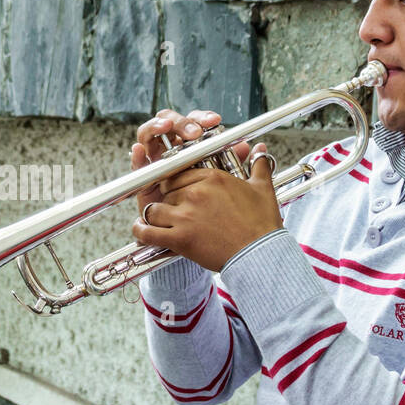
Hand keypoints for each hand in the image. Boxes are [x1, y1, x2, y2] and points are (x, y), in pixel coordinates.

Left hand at [130, 108, 282, 271]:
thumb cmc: (262, 224)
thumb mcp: (262, 189)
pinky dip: (141, 231)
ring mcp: (186, 215)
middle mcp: (195, 192)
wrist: (260, 254)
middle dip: (168, 200)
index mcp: (212, 177)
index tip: (178, 192)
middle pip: (166, 191)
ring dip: (155, 215)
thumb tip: (261, 149)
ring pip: (154, 209)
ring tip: (157, 221)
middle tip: (172, 209)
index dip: (177, 184)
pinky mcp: (180, 238)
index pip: (180, 173)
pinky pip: (148, 232)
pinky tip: (141, 231)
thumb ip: (258, 166)